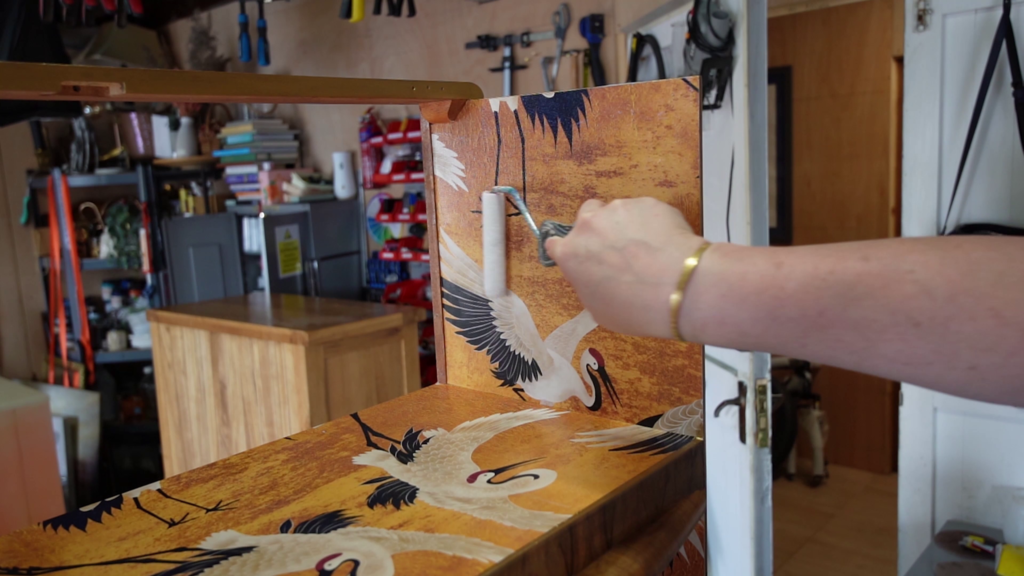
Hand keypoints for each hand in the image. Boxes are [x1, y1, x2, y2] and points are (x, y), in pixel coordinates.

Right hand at [545, 197, 707, 338]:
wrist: (679, 289)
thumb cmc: (635, 308)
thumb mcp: (599, 309)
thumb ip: (589, 284)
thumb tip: (598, 276)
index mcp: (571, 253)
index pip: (555, 244)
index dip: (571, 251)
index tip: (584, 259)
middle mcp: (589, 225)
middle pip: (586, 217)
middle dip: (598, 230)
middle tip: (618, 252)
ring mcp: (619, 209)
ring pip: (618, 212)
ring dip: (627, 226)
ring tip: (649, 251)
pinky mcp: (648, 202)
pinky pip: (645, 211)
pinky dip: (652, 224)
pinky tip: (667, 245)